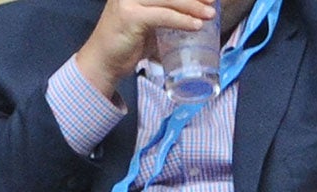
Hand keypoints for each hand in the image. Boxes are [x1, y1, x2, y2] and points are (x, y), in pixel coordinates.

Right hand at [76, 0, 216, 98]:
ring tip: (209, 15)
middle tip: (212, 2)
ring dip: (192, 7)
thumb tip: (196, 18)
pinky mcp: (130, 16)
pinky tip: (195, 26)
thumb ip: (165, 16)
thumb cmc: (128, 43)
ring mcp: (128, 1)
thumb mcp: (149, 23)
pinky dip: (181, 20)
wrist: (104, 60)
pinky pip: (162, 16)